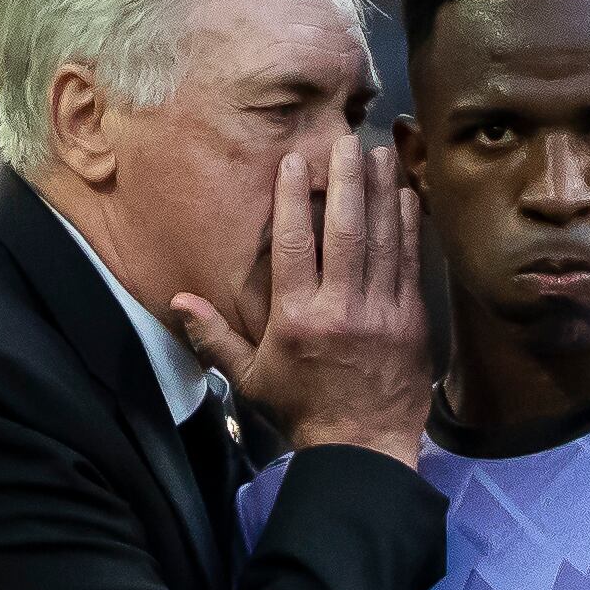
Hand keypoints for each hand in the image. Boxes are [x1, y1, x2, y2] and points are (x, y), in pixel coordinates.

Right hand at [175, 140, 427, 463]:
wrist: (362, 449)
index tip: (294, 161)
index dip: (292, 198)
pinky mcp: (411, 322)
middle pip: (344, 232)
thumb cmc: (302, 410)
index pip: (293, 245)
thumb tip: (178, 302)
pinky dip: (410, 227)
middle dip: (346, 182)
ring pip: (382, 241)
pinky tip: (407, 195)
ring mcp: (381, 314)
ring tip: (380, 153)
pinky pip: (411, 264)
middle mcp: (340, 310)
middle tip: (347, 140)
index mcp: (297, 320)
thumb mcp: (250, 377)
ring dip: (382, 193)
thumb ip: (215, 336)